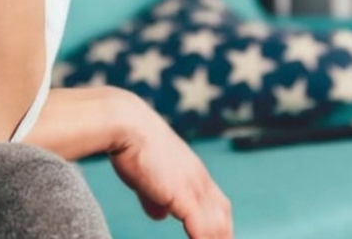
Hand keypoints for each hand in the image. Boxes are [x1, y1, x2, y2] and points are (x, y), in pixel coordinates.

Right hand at [109, 102, 232, 238]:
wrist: (126, 123)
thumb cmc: (131, 143)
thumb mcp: (145, 175)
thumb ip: (154, 197)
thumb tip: (160, 215)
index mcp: (192, 170)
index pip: (216, 201)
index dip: (220, 221)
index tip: (218, 235)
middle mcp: (198, 178)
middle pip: (222, 213)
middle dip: (224, 233)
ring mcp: (193, 186)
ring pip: (217, 224)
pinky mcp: (183, 196)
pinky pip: (202, 229)